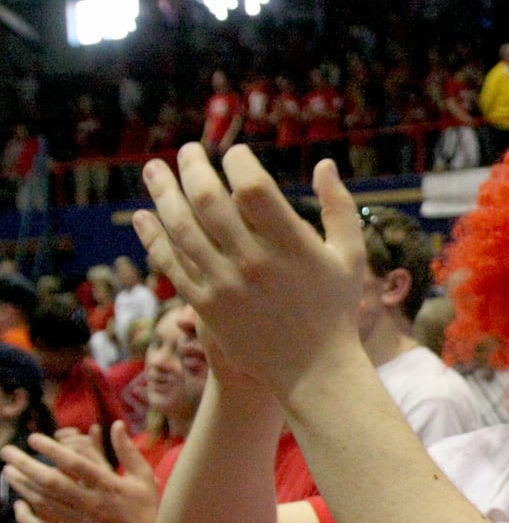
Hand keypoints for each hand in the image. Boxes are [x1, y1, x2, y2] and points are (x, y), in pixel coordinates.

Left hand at [1, 422, 157, 522]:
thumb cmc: (145, 511)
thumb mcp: (144, 478)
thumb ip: (128, 451)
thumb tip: (116, 424)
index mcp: (108, 486)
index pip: (74, 463)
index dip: (51, 448)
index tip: (33, 438)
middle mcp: (91, 503)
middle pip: (50, 481)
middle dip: (24, 464)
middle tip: (6, 451)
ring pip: (41, 501)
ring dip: (21, 485)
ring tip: (8, 471)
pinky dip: (25, 516)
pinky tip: (18, 504)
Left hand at [131, 144, 366, 397]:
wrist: (314, 370)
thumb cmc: (335, 308)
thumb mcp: (350, 258)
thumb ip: (339, 209)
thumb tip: (324, 164)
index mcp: (294, 248)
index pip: (253, 188)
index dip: (239, 163)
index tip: (236, 155)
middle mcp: (256, 264)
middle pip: (209, 201)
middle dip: (193, 167)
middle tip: (189, 151)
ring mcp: (227, 286)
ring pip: (181, 228)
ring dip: (162, 193)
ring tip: (154, 171)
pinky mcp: (207, 307)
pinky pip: (172, 264)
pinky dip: (153, 237)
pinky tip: (144, 216)